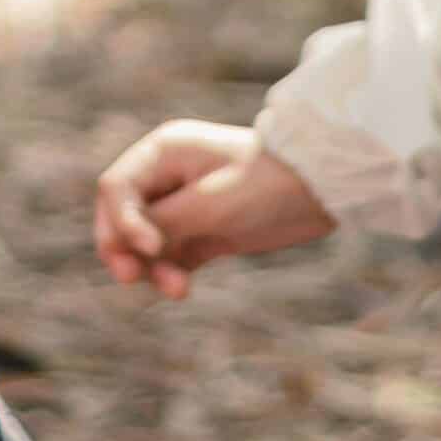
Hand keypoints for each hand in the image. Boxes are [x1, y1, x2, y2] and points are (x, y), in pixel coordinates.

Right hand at [94, 121, 334, 299]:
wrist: (323, 190)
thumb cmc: (268, 184)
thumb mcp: (212, 203)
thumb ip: (165, 221)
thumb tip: (129, 243)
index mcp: (164, 151)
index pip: (117, 188)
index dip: (122, 220)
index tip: (151, 249)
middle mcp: (166, 176)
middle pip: (122, 215)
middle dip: (123, 248)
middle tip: (129, 278)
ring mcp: (183, 204)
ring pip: (144, 242)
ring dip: (150, 267)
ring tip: (177, 289)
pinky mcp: (203, 231)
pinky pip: (169, 256)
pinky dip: (169, 273)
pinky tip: (181, 288)